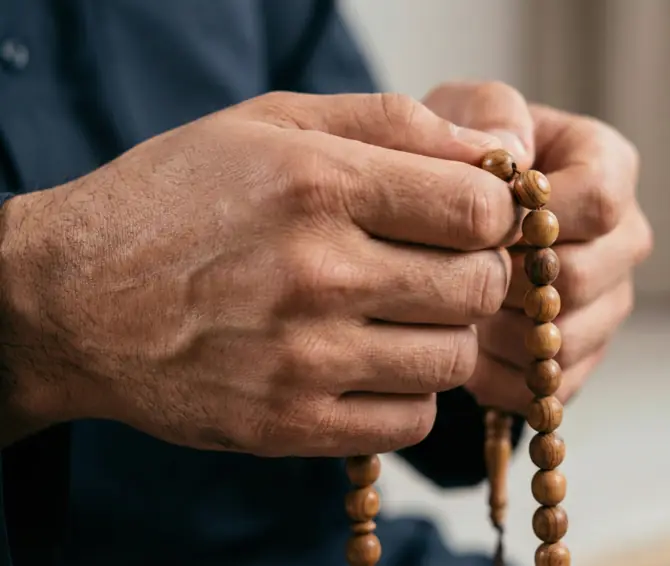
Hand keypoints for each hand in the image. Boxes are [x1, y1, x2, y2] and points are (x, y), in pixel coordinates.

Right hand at [0, 92, 519, 454]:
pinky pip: (412, 422)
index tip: (470, 217)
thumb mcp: (274, 125)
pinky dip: (411, 393)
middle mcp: (316, 274)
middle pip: (479, 287)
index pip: (479, 210)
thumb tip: (497, 155)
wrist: (75, 299)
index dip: (493, 213)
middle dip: (477, 272)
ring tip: (402, 314)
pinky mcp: (289, 425)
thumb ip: (395, 125)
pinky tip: (375, 362)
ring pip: (455, 359)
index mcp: (319, 185)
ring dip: (446, 335)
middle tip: (439, 265)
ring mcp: (304, 360)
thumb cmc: (180, 199)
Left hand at [423, 82, 653, 413]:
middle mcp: (623, 238)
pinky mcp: (584, 357)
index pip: (599, 201)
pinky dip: (499, 381)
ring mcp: (609, 302)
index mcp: (609, 167)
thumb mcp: (465, 109)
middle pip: (583, 281)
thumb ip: (491, 115)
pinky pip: (549, 388)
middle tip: (453, 276)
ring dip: (499, 337)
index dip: (539, 221)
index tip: (483, 225)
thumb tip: (511, 157)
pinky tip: (465, 353)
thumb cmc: (458, 156)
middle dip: (510, 286)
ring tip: (452, 314)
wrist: (448, 217)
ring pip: (567, 342)